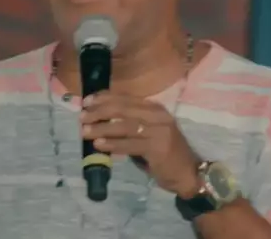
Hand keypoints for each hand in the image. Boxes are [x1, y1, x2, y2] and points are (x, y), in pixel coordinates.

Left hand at [79, 91, 201, 196]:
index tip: (87, 101)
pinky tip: (99, 145)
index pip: (126, 98)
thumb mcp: (148, 132)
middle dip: (100, 111)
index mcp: (155, 108)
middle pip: (124, 109)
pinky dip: (113, 144)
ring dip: (103, 128)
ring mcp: (160, 131)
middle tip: (82, 117)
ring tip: (85, 131)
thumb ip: (129, 125)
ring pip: (125, 126)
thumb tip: (100, 120)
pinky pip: (130, 144)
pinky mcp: (158, 148)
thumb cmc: (164, 153)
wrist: (188, 173)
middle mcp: (158, 116)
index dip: (105, 98)